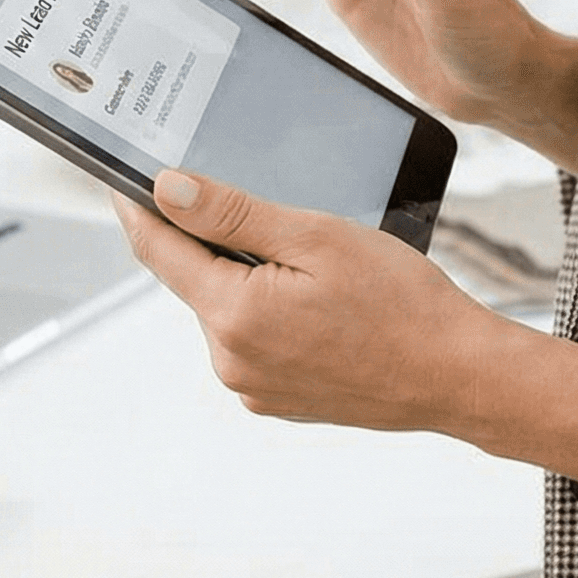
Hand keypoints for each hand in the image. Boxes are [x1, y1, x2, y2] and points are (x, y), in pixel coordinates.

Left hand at [115, 169, 498, 431]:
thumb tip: (166, 190)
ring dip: (250, 276)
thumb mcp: (316, 237)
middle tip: (270, 210)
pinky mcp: (276, 400)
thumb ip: (233, 215)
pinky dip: (272, 310)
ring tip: (316, 264)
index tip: (122, 177)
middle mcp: (231, 361)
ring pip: (228, 307)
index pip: (160, 251)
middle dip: (218, 240)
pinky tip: (322, 300)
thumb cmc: (400, 300)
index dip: (139, 208)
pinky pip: (255, 339)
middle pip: (197, 279)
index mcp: (234, 316)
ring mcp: (253, 387)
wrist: (455, 374)